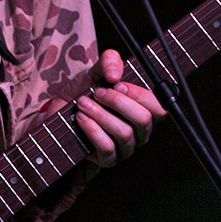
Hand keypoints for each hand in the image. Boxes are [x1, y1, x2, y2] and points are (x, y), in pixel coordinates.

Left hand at [73, 48, 164, 166]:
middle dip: (118, 103)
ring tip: (83, 103)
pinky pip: (108, 147)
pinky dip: (93, 130)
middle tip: (98, 92)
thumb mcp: (96, 71)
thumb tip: (115, 74)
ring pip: (124, 133)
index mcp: (144, 110)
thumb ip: (110, 62)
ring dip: (101, 114)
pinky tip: (81, 118)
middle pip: (143, 120)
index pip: (159, 108)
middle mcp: (140, 132)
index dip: (141, 95)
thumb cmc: (85, 92)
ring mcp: (125, 148)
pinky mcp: (108, 159)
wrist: (60, 111)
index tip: (118, 84)